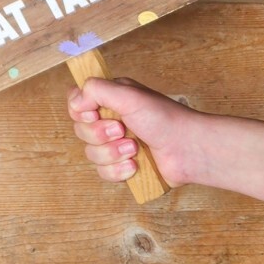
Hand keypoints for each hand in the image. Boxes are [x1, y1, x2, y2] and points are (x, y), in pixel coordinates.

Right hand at [67, 77, 200, 188]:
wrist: (188, 150)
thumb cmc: (164, 119)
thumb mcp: (128, 95)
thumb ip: (96, 90)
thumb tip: (75, 101)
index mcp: (110, 99)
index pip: (77, 103)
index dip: (80, 111)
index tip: (93, 114)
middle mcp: (111, 120)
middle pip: (80, 131)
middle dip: (100, 134)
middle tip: (122, 130)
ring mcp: (116, 145)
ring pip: (91, 154)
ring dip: (112, 153)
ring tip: (134, 149)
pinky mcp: (123, 166)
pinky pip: (103, 173)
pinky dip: (118, 170)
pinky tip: (135, 166)